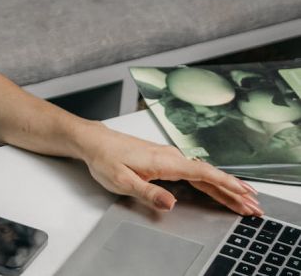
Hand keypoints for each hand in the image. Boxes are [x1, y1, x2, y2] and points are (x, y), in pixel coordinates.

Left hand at [78, 122, 261, 215]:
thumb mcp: (122, 181)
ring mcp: (169, 157)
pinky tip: (217, 187)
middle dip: (233, 191)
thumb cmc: (105, 158)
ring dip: (224, 187)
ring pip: (203, 174)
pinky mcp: (164, 159)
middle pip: (209, 175)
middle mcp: (171, 157)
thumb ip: (148, 193)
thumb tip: (171, 203)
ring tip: (243, 199)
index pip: (204, 174)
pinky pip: (194, 172)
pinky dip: (210, 181)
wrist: (93, 142)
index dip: (227, 185)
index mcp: (165, 161)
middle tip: (254, 205)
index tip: (244, 194)